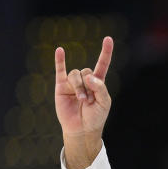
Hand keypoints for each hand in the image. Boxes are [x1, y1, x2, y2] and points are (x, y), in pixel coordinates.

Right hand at [55, 36, 113, 168]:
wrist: (81, 130)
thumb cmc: (95, 117)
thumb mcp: (104, 103)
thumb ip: (100, 88)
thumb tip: (89, 76)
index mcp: (98, 83)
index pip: (102, 64)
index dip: (106, 52)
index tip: (108, 39)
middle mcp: (85, 80)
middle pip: (86, 71)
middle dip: (88, 86)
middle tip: (88, 100)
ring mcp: (73, 83)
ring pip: (75, 74)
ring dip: (79, 87)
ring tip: (81, 100)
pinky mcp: (61, 86)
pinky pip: (60, 70)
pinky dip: (59, 60)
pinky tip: (60, 50)